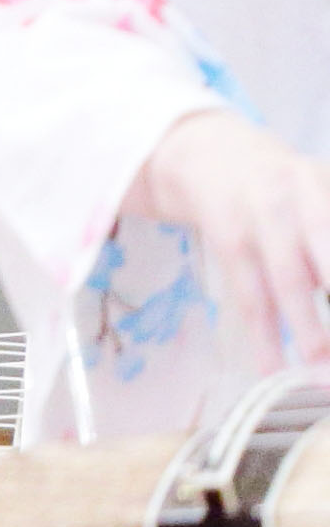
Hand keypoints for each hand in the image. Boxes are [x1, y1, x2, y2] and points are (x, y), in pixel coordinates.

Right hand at [122, 110, 329, 367]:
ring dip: (306, 327)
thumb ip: (325, 240)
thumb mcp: (317, 194)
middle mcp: (294, 194)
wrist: (208, 156)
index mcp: (320, 184)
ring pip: (286, 277)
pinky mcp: (226, 236)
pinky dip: (261, 333)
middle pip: (325, 252)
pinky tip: (270, 367)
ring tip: (319, 370)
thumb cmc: (283, 187)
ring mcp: (255, 214)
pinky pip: (248, 293)